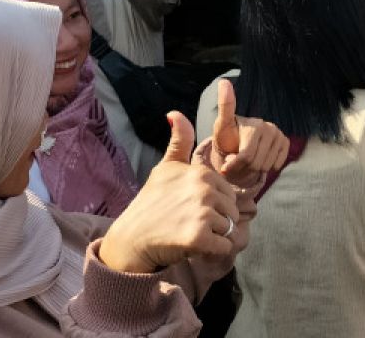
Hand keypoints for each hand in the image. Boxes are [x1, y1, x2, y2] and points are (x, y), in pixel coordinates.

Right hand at [100, 111, 240, 273]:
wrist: (131, 239)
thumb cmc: (151, 203)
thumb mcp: (165, 168)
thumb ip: (179, 141)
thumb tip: (175, 113)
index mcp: (201, 173)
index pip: (228, 193)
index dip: (214, 204)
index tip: (191, 208)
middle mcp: (204, 190)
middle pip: (232, 211)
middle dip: (218, 221)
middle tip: (190, 223)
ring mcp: (202, 213)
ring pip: (229, 229)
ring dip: (215, 237)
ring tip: (190, 233)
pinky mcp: (199, 238)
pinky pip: (225, 247)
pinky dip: (214, 252)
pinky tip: (194, 246)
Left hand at [209, 78, 288, 187]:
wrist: (238, 144)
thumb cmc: (228, 136)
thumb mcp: (222, 124)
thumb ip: (224, 106)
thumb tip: (223, 81)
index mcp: (255, 125)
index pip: (246, 155)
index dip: (234, 164)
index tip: (224, 168)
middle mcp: (269, 127)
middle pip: (256, 163)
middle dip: (242, 168)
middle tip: (234, 163)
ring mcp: (279, 135)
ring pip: (265, 167)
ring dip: (252, 170)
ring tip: (244, 161)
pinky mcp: (285, 142)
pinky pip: (277, 164)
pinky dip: (265, 168)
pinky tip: (258, 160)